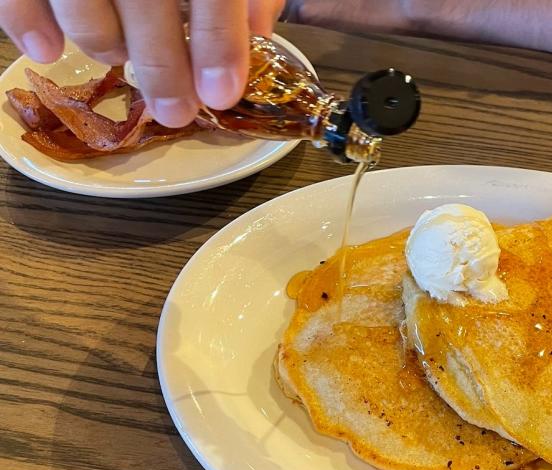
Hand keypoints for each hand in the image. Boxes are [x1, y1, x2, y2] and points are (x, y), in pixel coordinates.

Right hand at [0, 0, 285, 126]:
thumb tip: (262, 29)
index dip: (218, 43)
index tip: (221, 94)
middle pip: (145, 1)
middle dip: (162, 67)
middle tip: (175, 113)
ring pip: (82, 2)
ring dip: (103, 42)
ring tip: (117, 56)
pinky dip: (26, 20)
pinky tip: (47, 49)